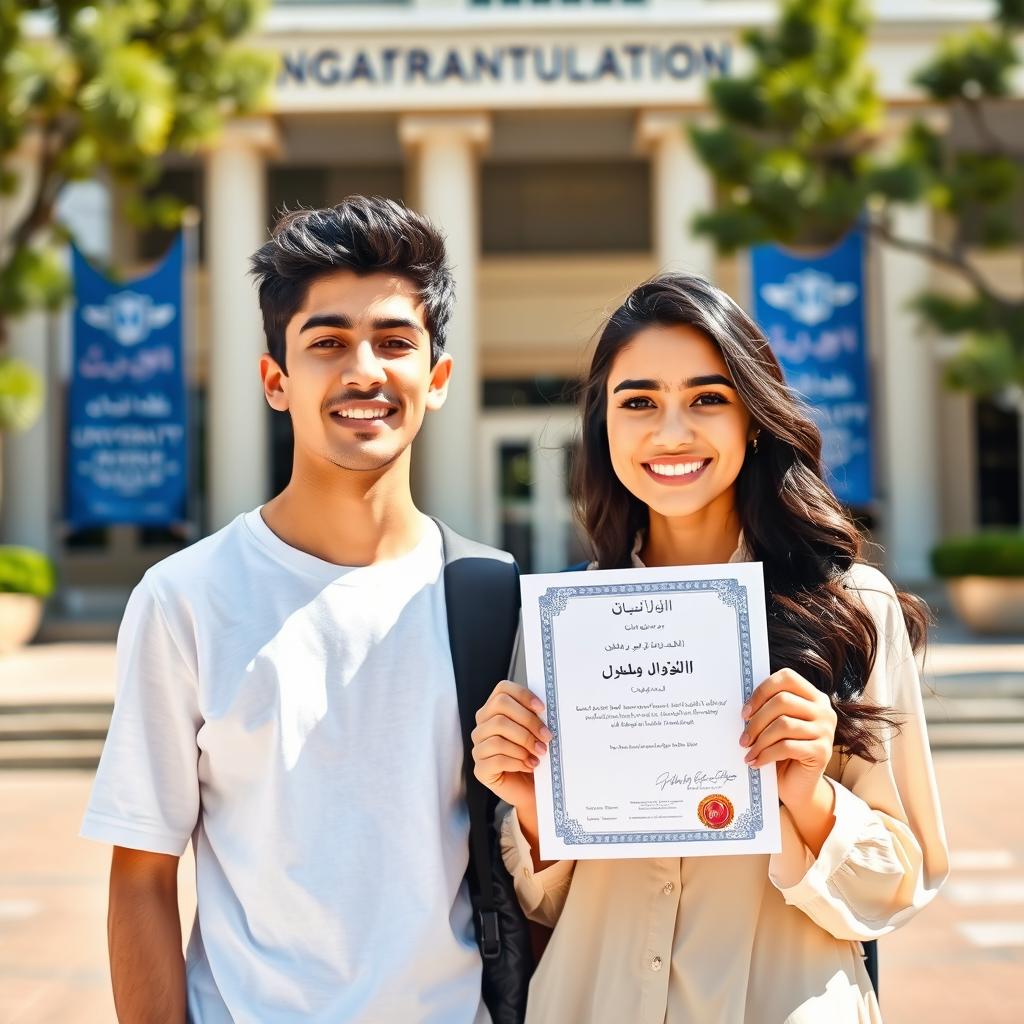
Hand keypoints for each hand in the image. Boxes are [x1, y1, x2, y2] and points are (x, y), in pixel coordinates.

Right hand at [471, 681, 550, 812]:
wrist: (533, 789)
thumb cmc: (535, 757)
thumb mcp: (537, 733)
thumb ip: (536, 717)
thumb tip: (545, 709)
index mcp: (495, 711)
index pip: (502, 689)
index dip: (523, 695)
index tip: (542, 708)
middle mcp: (483, 726)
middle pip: (500, 709)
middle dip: (528, 722)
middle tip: (546, 737)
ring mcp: (478, 747)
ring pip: (498, 735)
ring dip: (524, 745)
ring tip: (540, 754)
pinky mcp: (480, 769)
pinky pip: (497, 759)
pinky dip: (517, 761)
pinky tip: (529, 765)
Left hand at [740, 668, 836, 812]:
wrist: (797, 787)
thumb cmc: (782, 752)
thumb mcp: (775, 726)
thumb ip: (767, 709)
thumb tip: (743, 705)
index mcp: (813, 696)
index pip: (787, 678)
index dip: (762, 691)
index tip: (745, 712)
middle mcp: (824, 710)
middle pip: (782, 701)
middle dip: (757, 720)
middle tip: (743, 738)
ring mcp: (826, 731)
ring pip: (783, 724)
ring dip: (759, 740)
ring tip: (748, 750)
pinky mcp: (823, 752)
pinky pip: (787, 746)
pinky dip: (766, 754)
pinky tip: (755, 761)